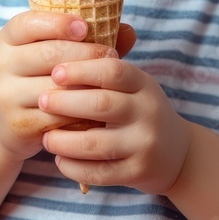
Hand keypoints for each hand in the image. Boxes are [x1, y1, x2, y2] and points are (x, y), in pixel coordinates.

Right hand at [0, 12, 136, 161]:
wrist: (6, 123)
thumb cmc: (40, 76)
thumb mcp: (52, 53)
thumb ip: (87, 40)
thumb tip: (130, 31)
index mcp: (8, 38)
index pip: (29, 23)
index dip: (58, 23)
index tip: (86, 27)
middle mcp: (1, 63)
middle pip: (48, 54)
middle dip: (85, 54)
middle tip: (112, 56)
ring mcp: (6, 95)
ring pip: (55, 87)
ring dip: (87, 85)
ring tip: (111, 81)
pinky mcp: (17, 124)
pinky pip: (56, 116)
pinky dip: (80, 112)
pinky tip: (97, 108)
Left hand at [38, 55, 190, 194]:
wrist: (176, 154)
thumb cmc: (140, 111)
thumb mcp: (134, 86)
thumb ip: (105, 70)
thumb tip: (62, 46)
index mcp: (144, 84)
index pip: (113, 70)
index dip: (81, 70)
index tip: (55, 72)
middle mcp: (148, 111)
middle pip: (102, 104)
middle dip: (65, 103)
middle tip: (41, 101)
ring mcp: (144, 144)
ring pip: (96, 143)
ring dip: (64, 141)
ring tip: (45, 137)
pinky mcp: (137, 172)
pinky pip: (98, 173)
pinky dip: (73, 167)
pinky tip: (60, 159)